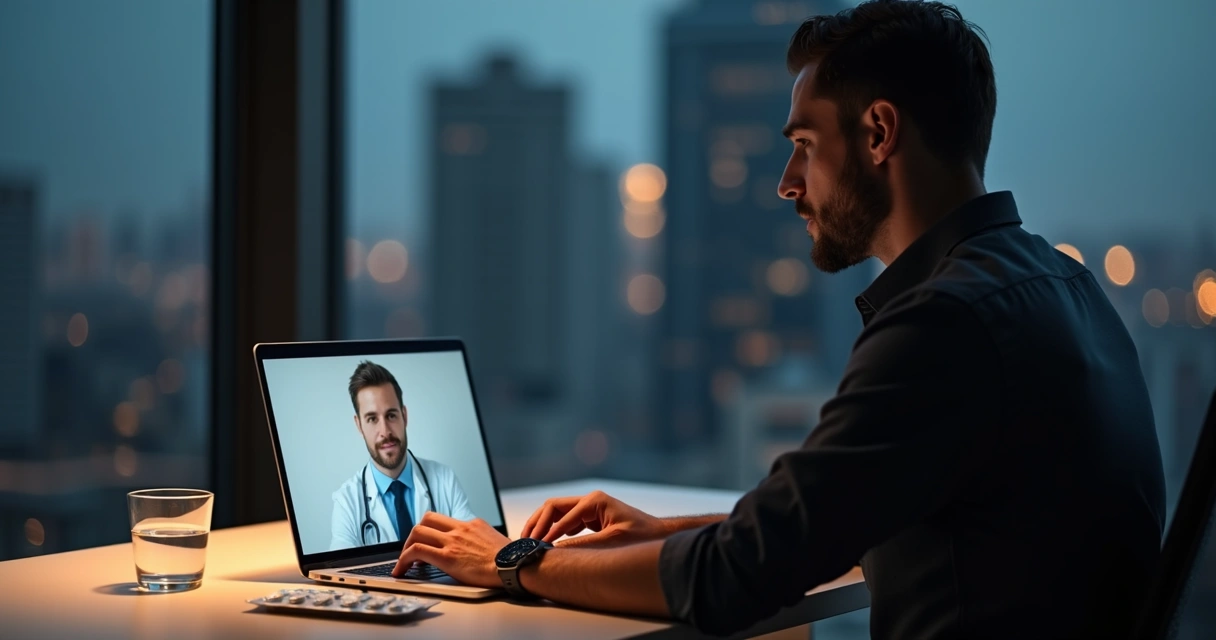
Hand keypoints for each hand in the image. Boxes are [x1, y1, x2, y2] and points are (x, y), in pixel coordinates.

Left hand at [391, 512, 508, 587]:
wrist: (515, 565)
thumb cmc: (510, 560)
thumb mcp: (495, 542)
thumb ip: (482, 542)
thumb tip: (481, 551)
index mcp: (472, 524)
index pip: (444, 520)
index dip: (432, 531)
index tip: (428, 542)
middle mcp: (460, 528)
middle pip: (427, 519)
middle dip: (416, 533)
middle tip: (413, 549)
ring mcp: (452, 541)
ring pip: (418, 531)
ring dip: (407, 546)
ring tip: (404, 562)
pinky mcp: (447, 556)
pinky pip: (417, 551)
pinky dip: (403, 559)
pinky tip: (401, 570)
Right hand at [520, 490, 666, 548]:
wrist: (658, 535)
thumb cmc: (641, 535)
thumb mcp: (611, 542)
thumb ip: (583, 545)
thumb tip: (556, 550)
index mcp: (594, 501)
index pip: (561, 514)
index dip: (547, 532)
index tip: (536, 546)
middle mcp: (589, 501)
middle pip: (553, 507)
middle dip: (538, 523)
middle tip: (525, 540)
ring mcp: (589, 508)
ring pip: (556, 512)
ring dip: (542, 525)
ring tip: (529, 540)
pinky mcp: (590, 517)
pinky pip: (565, 521)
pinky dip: (553, 530)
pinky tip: (545, 542)